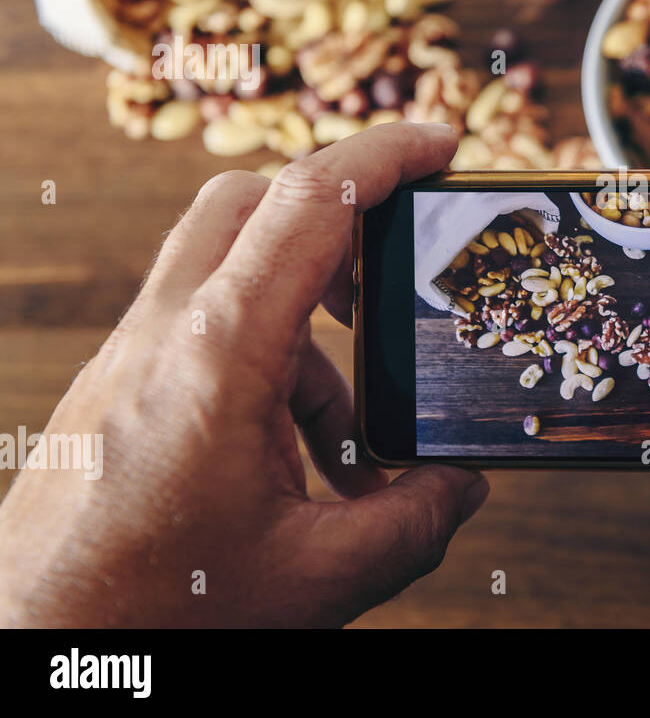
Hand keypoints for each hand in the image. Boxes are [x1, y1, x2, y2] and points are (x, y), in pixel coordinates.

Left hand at [0, 122, 487, 626]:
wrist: (34, 652)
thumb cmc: (149, 614)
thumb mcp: (316, 578)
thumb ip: (412, 525)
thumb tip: (462, 488)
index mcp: (220, 352)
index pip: (312, 199)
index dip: (387, 153)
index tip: (441, 142)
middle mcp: (166, 333)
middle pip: (252, 200)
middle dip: (337, 212)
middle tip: (393, 262)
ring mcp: (131, 356)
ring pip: (229, 272)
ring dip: (306, 324)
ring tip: (351, 428)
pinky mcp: (117, 389)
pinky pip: (205, 335)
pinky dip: (268, 367)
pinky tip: (297, 462)